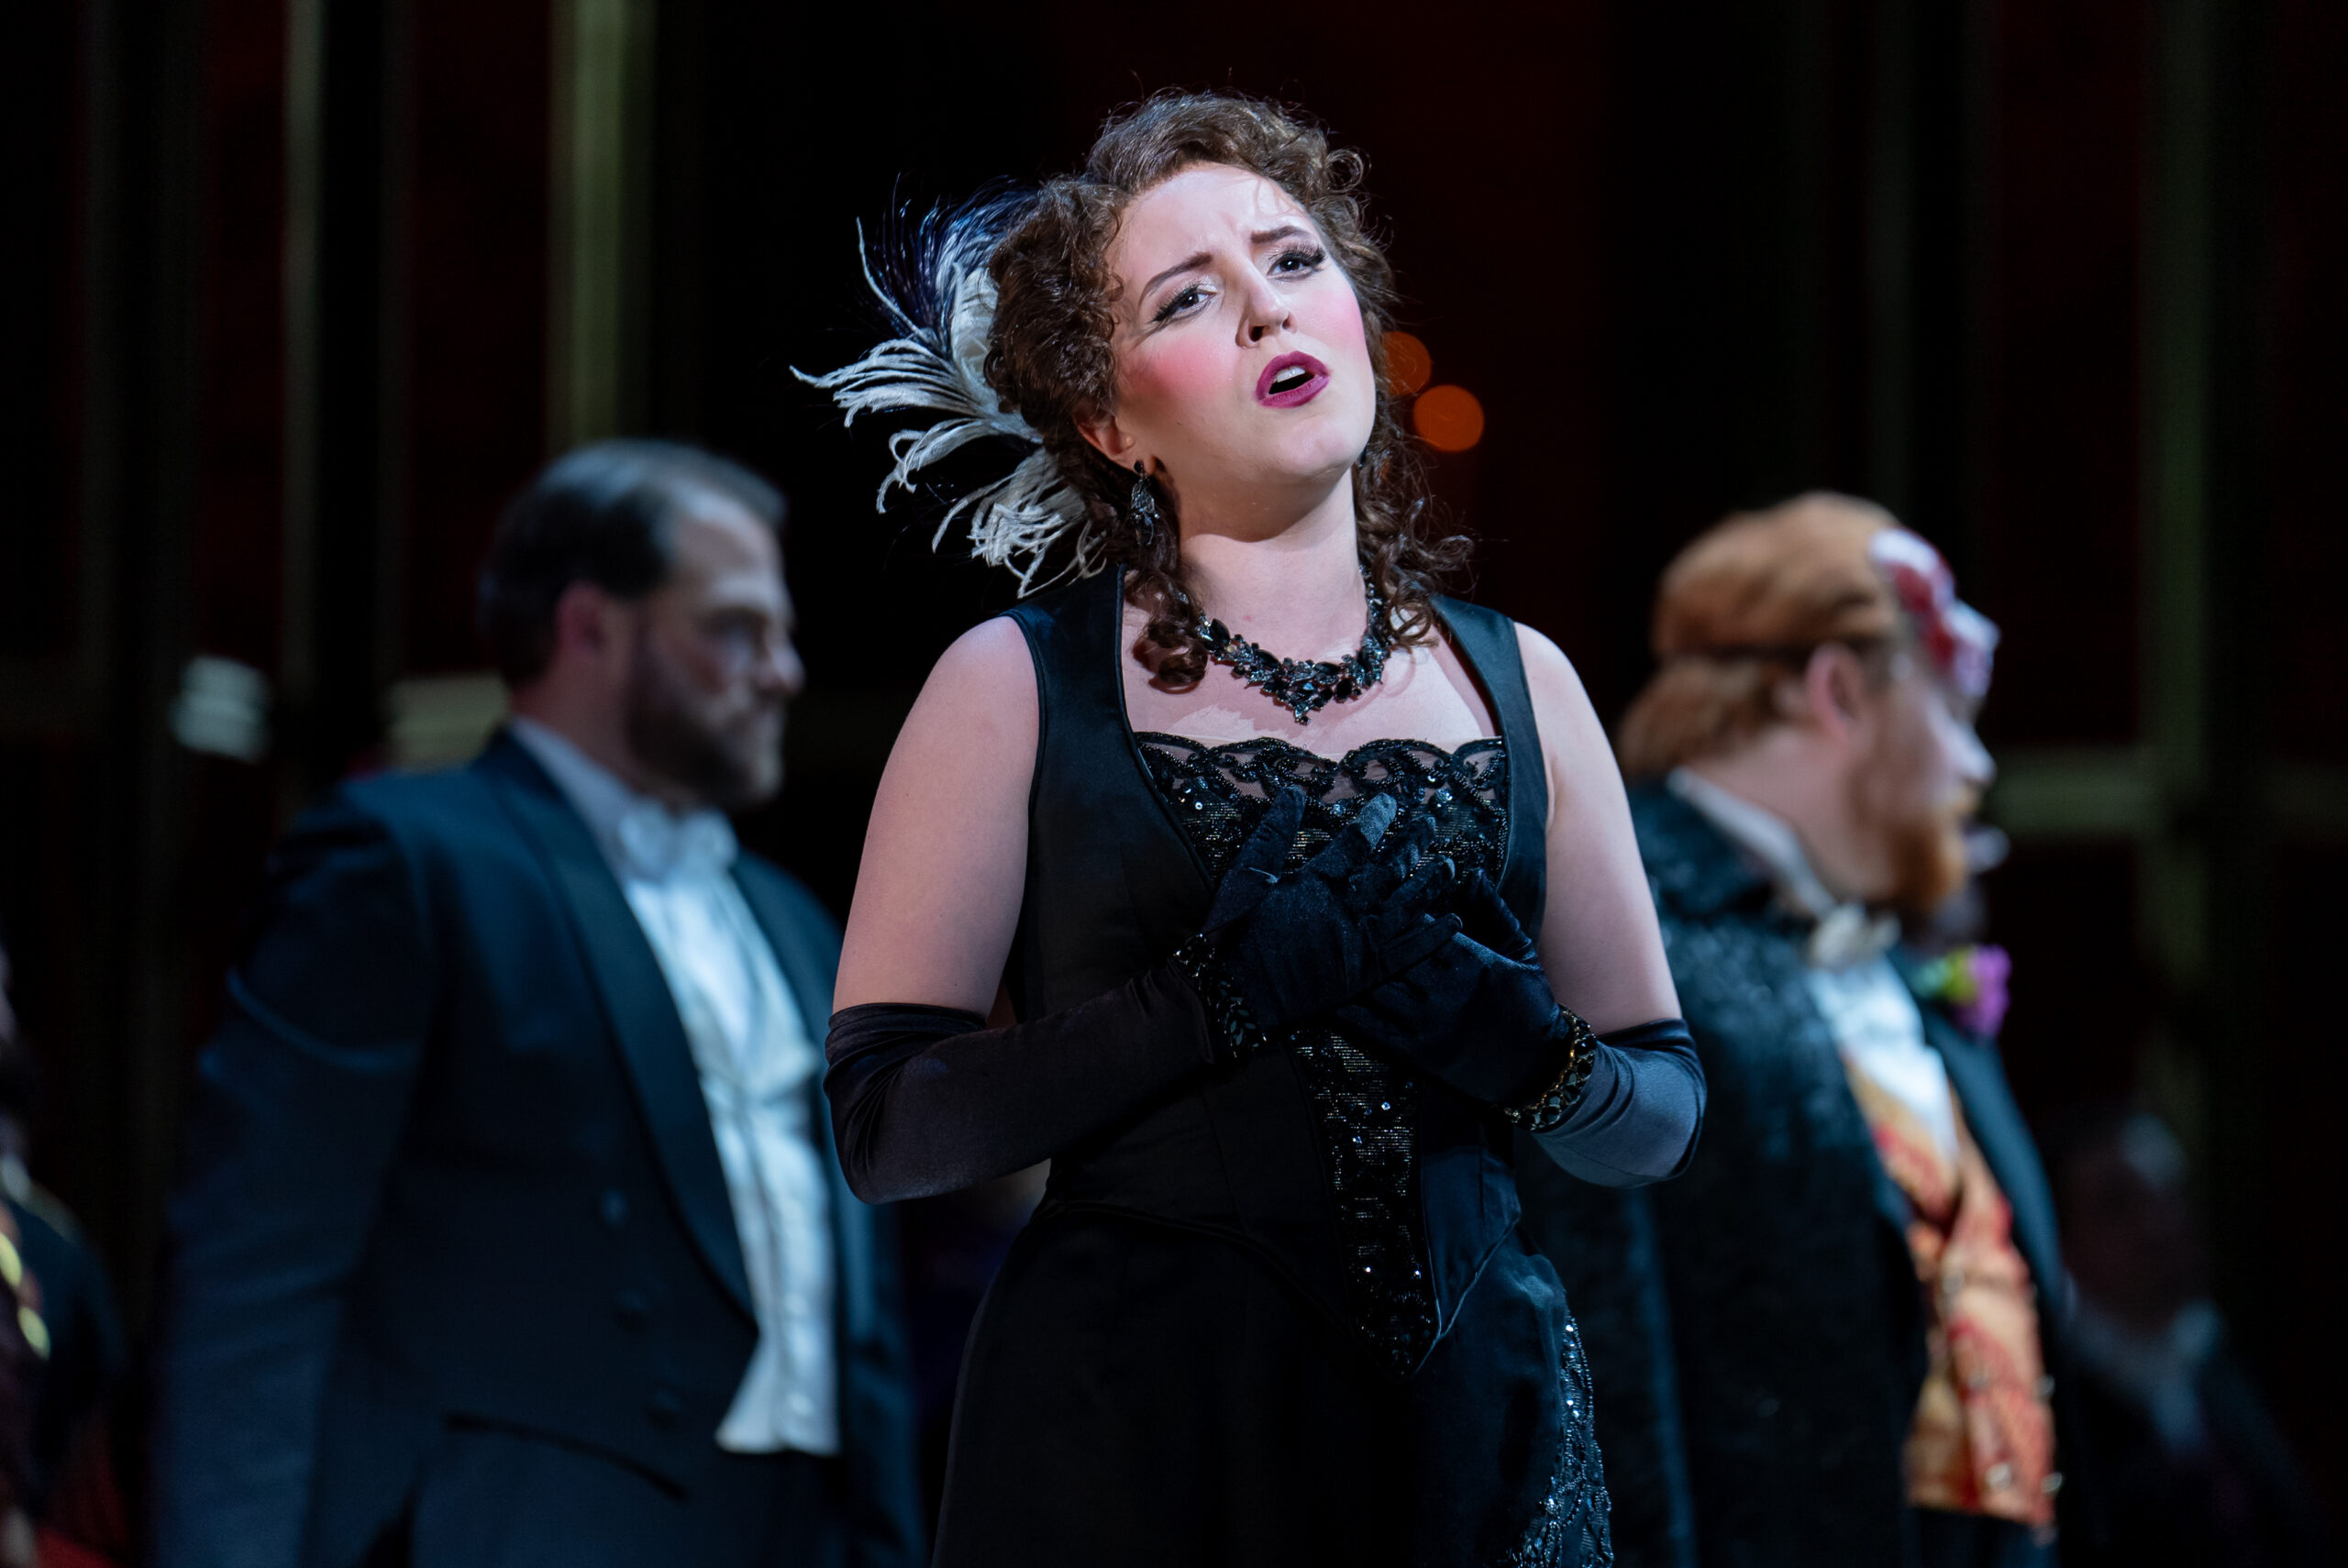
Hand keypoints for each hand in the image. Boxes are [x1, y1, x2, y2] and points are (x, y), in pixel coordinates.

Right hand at [1201, 788, 1460, 1033]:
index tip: (1391, 800)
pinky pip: (1409, 954)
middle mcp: (1346, 909)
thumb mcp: (1246, 874)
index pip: (1357, 840)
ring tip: (1449, 865)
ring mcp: (1360, 943)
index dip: (1377, 817)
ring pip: (1407, 907)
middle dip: (1412, 842)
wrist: (1234, 994)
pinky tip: (1455, 922)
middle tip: (1430, 822)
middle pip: (1390, 869)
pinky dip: (1433, 938)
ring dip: (1430, 884)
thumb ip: (1273, 832)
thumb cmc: (1234, 931)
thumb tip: (1294, 790)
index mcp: (1317, 882)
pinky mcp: (1366, 975)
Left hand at [1331, 870, 1579, 1105]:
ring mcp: (1429, 1023)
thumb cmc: (1530, 1004)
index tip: (1361, 885)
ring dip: (1342, 968)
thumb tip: (1471, 872)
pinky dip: (1346, 1014)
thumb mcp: (1519, 951)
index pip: (1422, 925)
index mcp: (1471, 961)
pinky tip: (1320, 1000)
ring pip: (1377, 988)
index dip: (1389, 906)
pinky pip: (1374, 1030)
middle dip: (1358, 931)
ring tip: (1307, 947)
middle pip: (1391, 952)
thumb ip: (1494, 910)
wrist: (1537, 1069)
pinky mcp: (1418, 1054)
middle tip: (1322, 910)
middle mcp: (1446, 990)